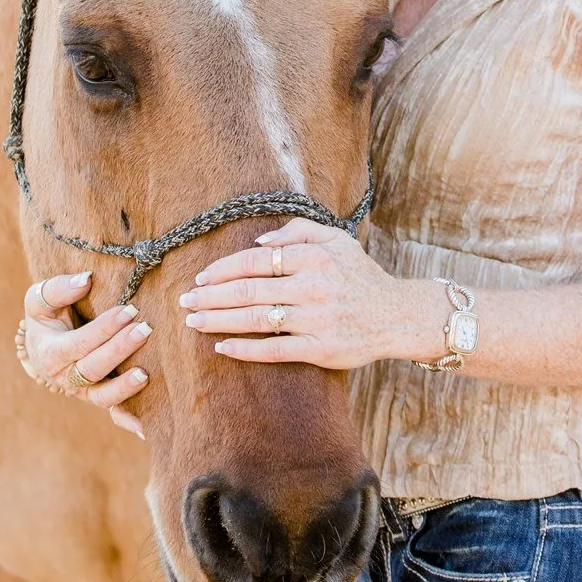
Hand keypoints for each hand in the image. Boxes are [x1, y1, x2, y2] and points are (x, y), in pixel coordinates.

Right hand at [18, 273, 150, 437]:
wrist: (43, 345)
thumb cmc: (46, 318)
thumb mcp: (40, 300)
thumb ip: (58, 289)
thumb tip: (86, 280)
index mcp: (50, 353)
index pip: (78, 344)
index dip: (103, 329)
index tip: (128, 310)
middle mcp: (65, 378)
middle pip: (93, 369)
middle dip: (120, 350)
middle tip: (145, 329)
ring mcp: (83, 392)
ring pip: (103, 397)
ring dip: (125, 387)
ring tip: (145, 374)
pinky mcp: (98, 397)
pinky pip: (114, 414)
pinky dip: (130, 422)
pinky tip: (148, 427)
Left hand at [178, 220, 433, 367]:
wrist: (397, 315)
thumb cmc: (360, 276)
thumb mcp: (337, 239)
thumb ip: (298, 231)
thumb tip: (258, 242)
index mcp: (314, 257)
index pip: (256, 261)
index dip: (223, 269)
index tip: (201, 278)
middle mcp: (314, 286)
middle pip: (249, 290)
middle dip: (210, 296)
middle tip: (184, 301)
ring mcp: (317, 320)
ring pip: (256, 319)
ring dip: (219, 321)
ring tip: (193, 321)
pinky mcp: (322, 349)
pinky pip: (275, 350)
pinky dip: (245, 349)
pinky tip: (222, 347)